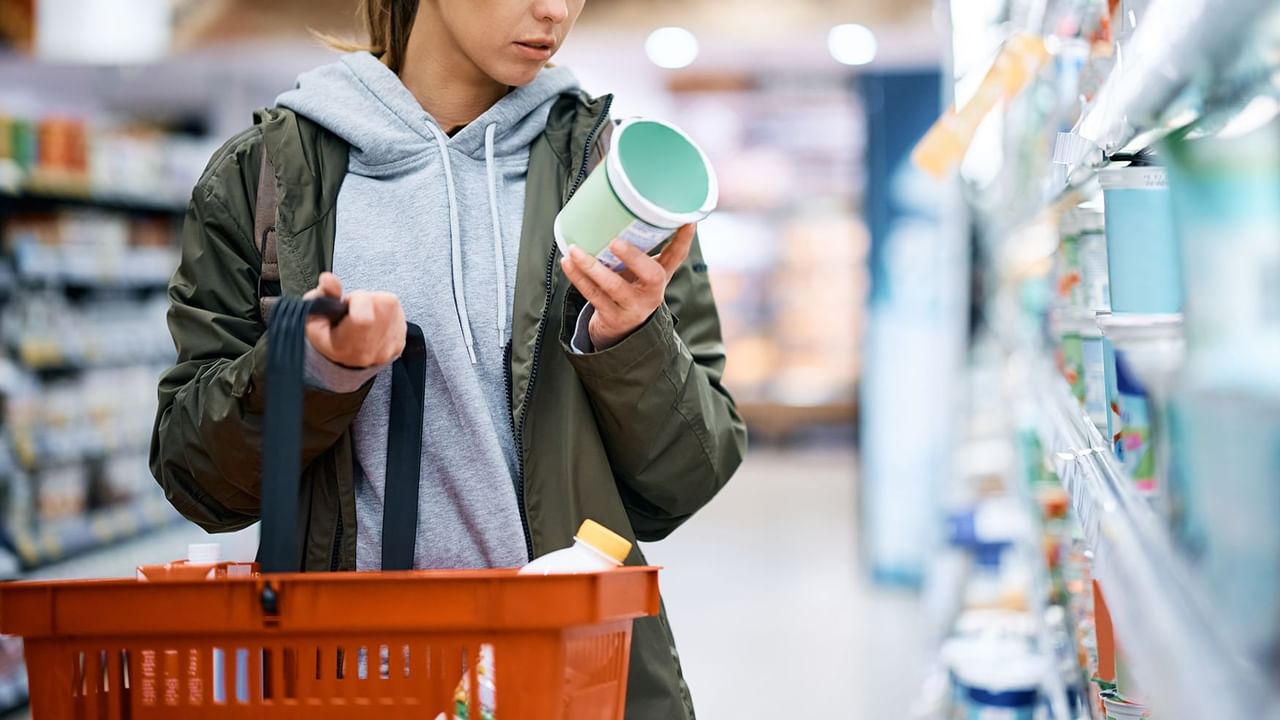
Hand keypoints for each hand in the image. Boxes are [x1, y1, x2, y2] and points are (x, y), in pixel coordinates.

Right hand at [303, 272, 405, 367]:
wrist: (344, 360)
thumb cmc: (327, 337)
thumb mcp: (314, 317)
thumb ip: (322, 295)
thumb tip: (328, 278)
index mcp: (346, 347)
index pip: (364, 318)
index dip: (357, 300)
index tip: (347, 303)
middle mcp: (371, 351)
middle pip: (381, 304)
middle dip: (366, 299)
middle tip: (353, 309)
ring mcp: (389, 347)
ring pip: (391, 305)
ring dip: (377, 302)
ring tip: (363, 314)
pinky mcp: (400, 342)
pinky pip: (398, 312)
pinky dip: (386, 311)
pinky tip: (373, 320)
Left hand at [560, 224, 694, 350]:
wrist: (619, 332)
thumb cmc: (628, 291)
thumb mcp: (639, 273)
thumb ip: (636, 249)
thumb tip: (617, 209)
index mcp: (660, 276)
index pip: (677, 256)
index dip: (684, 239)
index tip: (688, 220)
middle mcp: (652, 293)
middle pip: (652, 275)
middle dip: (634, 257)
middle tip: (616, 242)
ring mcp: (634, 307)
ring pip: (614, 287)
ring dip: (593, 267)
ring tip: (576, 250)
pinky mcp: (613, 317)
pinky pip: (594, 295)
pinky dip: (579, 278)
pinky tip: (569, 263)